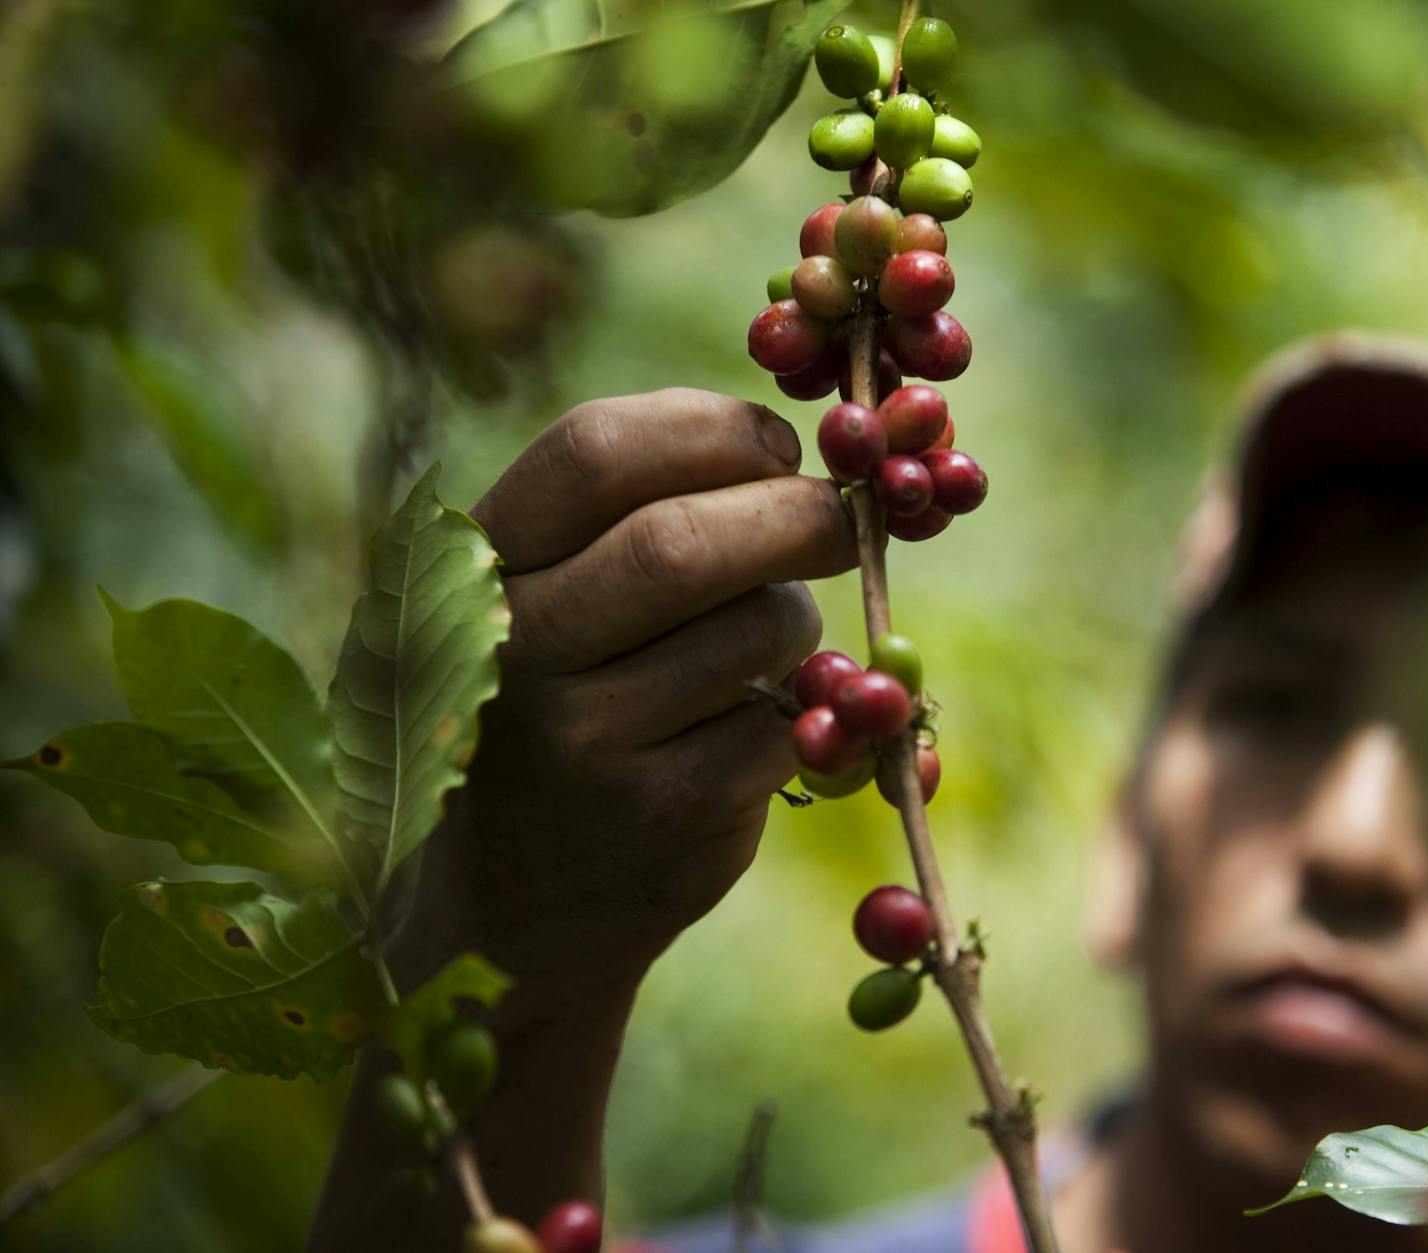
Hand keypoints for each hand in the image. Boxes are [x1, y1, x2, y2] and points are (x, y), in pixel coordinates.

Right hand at [396, 388, 854, 1002]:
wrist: (526, 892)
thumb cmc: (574, 697)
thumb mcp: (561, 593)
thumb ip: (638, 509)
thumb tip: (789, 447)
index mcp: (487, 562)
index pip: (593, 448)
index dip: (713, 428)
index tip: (778, 444)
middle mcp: (519, 646)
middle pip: (682, 541)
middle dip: (795, 514)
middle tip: (842, 521)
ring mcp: (585, 738)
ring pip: (756, 628)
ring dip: (795, 618)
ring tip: (767, 643)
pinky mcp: (663, 811)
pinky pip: (785, 721)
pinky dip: (805, 710)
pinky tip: (761, 724)